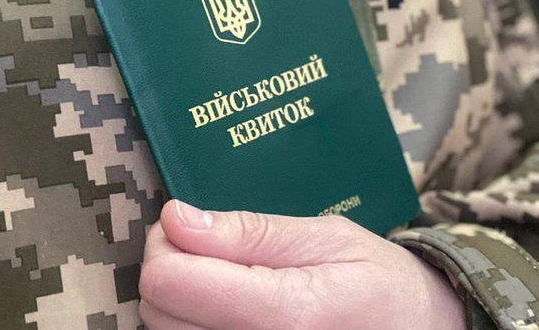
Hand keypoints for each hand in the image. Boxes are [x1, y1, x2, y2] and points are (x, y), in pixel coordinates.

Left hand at [139, 200, 465, 328]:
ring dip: (179, 299)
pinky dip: (196, 323)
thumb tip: (177, 219)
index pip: (170, 283)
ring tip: (223, 278)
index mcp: (287, 314)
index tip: (186, 225)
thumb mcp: (327, 239)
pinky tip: (227, 307)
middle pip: (157, 312)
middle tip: (208, 247)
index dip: (166, 243)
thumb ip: (250, 233)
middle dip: (170, 268)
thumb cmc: (380, 283)